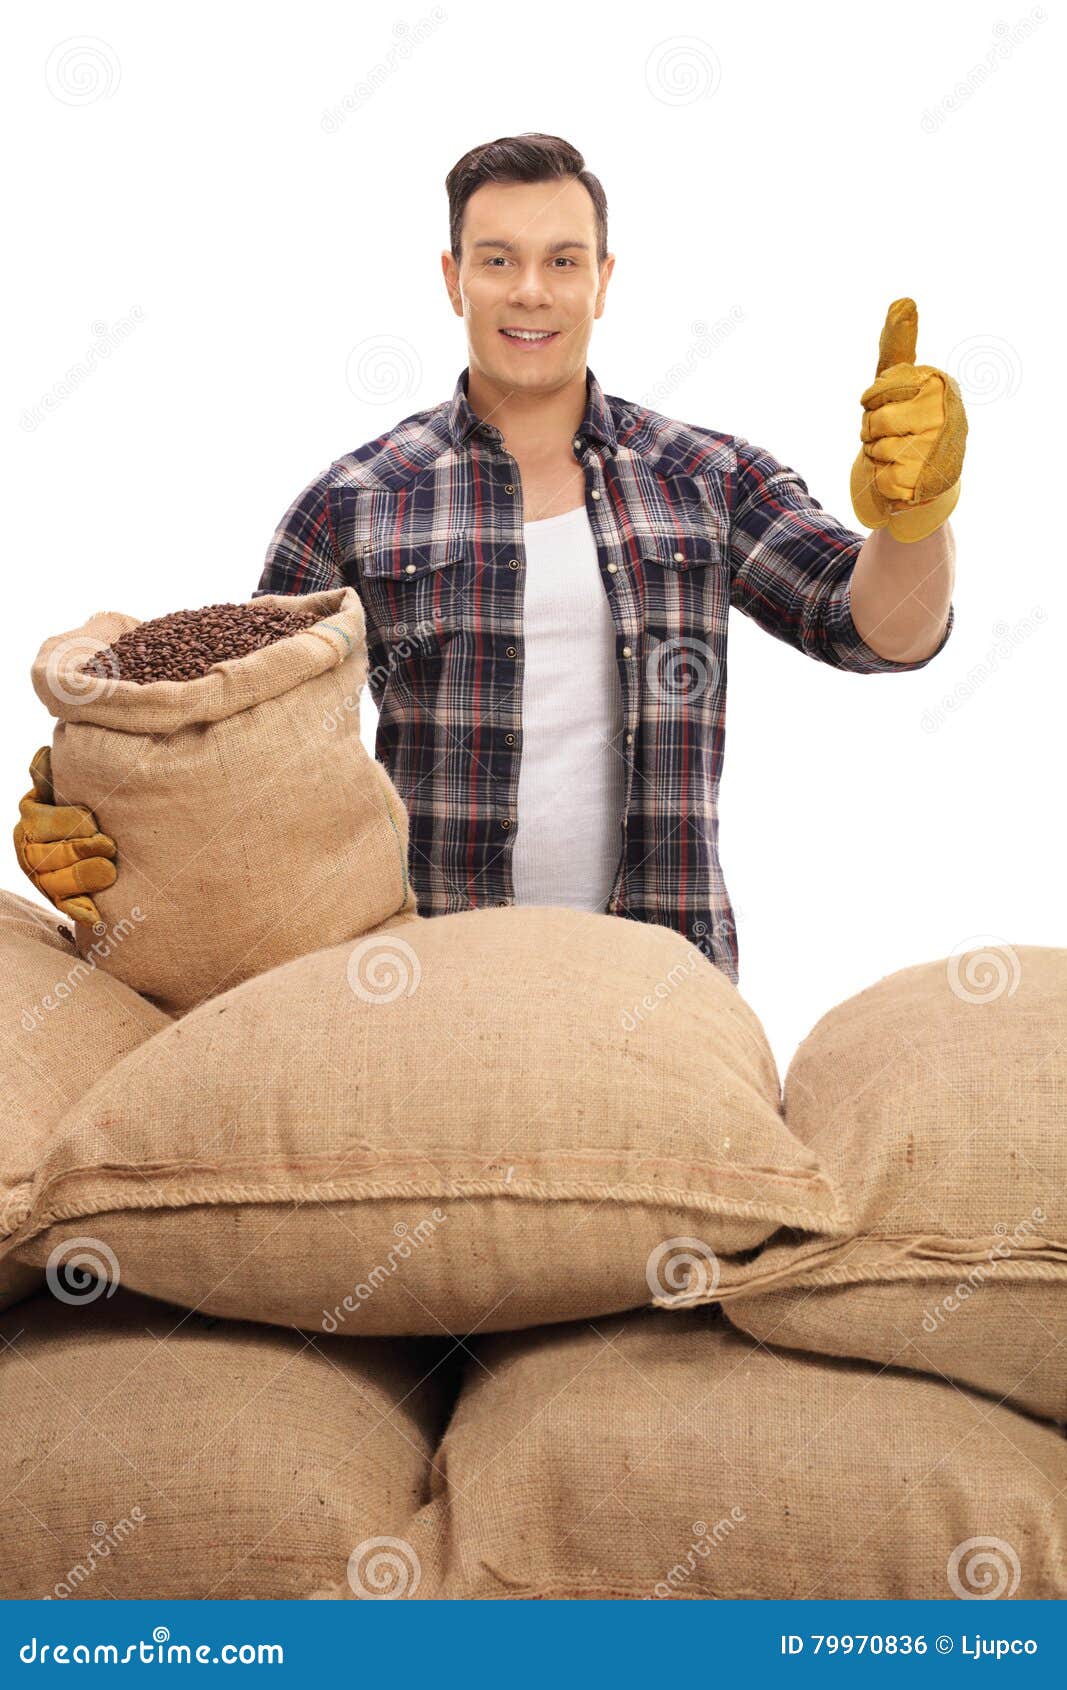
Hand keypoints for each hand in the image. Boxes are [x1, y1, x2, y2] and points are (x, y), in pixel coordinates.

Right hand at [12, 745, 116, 925]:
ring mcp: (42, 878)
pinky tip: (96, 916)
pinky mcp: (58, 900)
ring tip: (110, 871)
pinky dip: (81, 911)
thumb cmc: (82, 808)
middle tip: (110, 845)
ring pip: (57, 883)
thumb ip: (52, 775)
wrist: (97, 841)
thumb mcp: (64, 790)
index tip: (94, 821)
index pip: (45, 822)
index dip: (73, 823)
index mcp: (30, 818)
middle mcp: (29, 850)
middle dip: (83, 849)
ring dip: (86, 877)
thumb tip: (43, 755)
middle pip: (51, 855)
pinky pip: (66, 908)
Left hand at [850, 297, 967, 542]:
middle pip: (876, 420)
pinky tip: (902, 477)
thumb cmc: (907, 426)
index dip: (873, 401)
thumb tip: (903, 300)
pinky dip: (882, 481)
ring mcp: (940, 449)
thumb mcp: (898, 383)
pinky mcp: (929, 483)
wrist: (925, 484)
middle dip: (872, 430)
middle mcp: (948, 414)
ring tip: (899, 455)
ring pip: (878, 449)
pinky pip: (882, 477)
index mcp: (940, 385)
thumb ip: (898, 344)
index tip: (884, 406)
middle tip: (891, 435)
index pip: (879, 389)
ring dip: (878, 456)